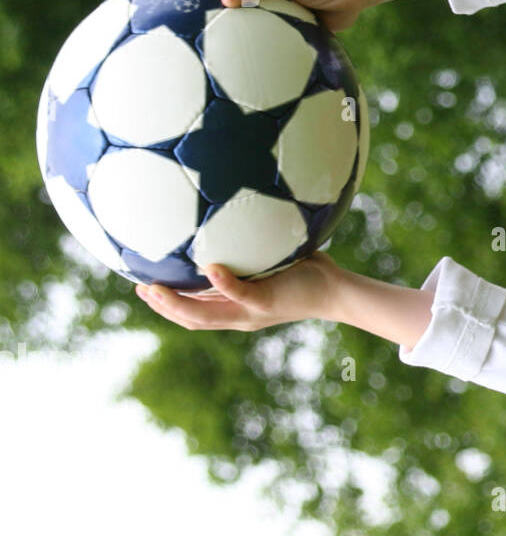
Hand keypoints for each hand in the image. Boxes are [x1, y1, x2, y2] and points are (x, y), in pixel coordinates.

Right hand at [134, 253, 342, 331]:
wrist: (336, 290)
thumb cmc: (306, 272)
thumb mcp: (270, 262)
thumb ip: (250, 250)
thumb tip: (233, 217)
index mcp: (237, 307)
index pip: (195, 313)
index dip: (168, 305)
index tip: (144, 288)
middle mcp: (240, 314)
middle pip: (191, 319)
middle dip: (163, 307)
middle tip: (139, 288)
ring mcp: (252, 310)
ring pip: (206, 315)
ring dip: (178, 303)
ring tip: (155, 287)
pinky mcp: (268, 301)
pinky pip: (240, 293)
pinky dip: (223, 283)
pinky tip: (209, 267)